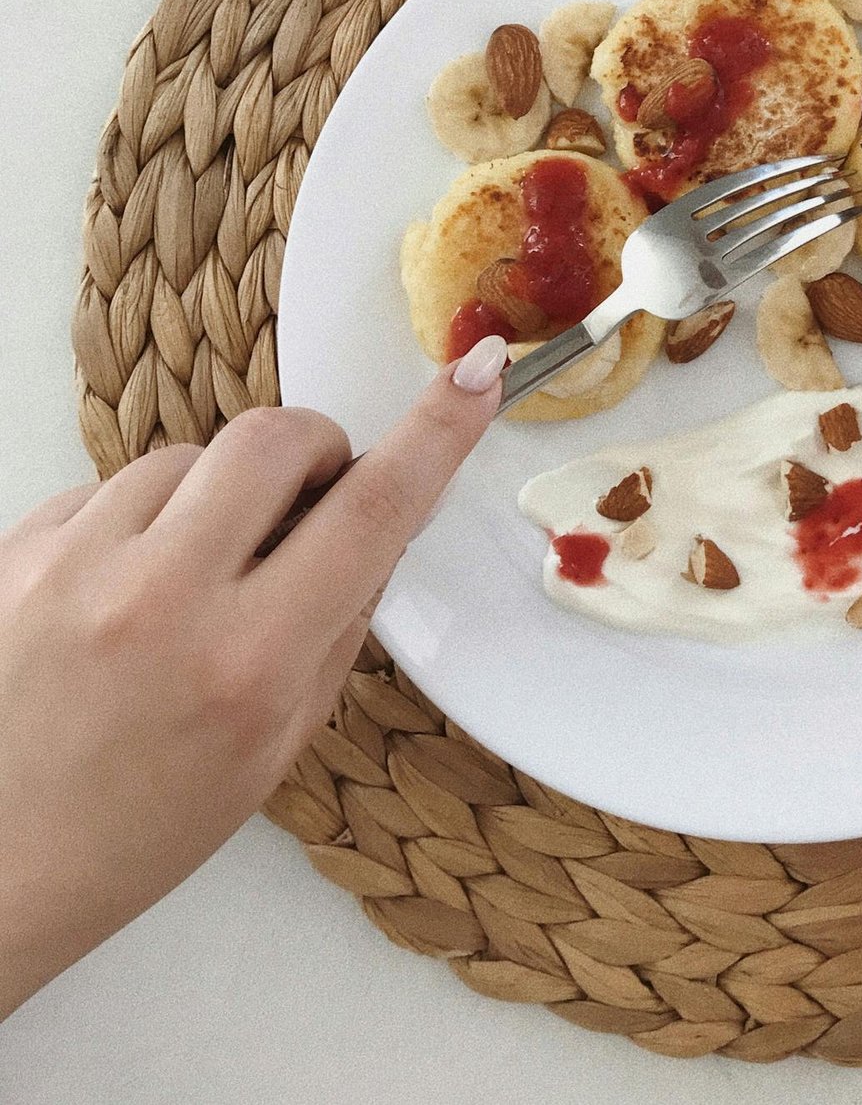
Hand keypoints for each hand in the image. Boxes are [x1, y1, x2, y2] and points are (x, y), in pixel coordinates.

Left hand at [0, 333, 508, 1018]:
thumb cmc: (139, 828)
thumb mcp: (277, 744)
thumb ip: (338, 623)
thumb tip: (380, 518)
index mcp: (248, 665)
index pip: (372, 510)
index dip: (438, 432)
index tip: (475, 375)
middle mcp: (161, 600)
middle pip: (277, 437)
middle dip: (312, 453)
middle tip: (305, 505)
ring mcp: (77, 566)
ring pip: (191, 454)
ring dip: (214, 496)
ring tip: (189, 580)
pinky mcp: (20, 549)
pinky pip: (110, 484)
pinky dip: (138, 521)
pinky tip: (123, 593)